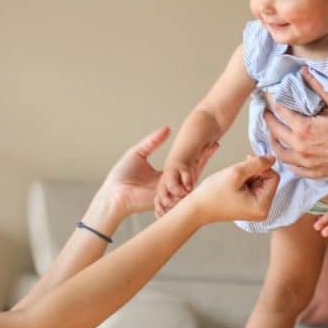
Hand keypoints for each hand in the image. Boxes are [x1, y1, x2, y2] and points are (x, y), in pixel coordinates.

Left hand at [95, 128, 217, 220]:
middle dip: (203, 156)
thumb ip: (153, 142)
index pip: (184, 163)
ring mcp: (171, 191)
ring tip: (211, 147)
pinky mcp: (168, 198)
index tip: (204, 140)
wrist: (113, 194)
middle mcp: (170, 183)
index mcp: (164, 174)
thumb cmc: (121, 175)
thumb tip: (167, 128)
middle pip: (191, 169)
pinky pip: (184, 188)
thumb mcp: (139, 153)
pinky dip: (193, 177)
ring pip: (191, 178)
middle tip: (214, 142)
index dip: (193, 153)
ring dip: (201, 163)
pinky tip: (202, 162)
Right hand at [188, 155, 279, 223]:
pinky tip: (233, 183)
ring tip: (233, 180)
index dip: (261, 167)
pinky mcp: (250, 205)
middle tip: (237, 173)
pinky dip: (245, 181)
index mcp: (262, 207)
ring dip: (248, 175)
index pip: (274, 177)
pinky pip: (254, 186)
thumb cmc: (213, 194)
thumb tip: (273, 158)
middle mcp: (262, 210)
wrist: (196, 207)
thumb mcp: (236, 173)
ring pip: (260, 181)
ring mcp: (256, 209)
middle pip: (268, 179)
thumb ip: (257, 163)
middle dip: (254, 172)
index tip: (246, 165)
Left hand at [263, 67, 327, 178]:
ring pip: (279, 152)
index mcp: (304, 129)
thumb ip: (318, 87)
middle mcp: (300, 148)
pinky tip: (285, 153)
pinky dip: (285, 159)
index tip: (268, 95)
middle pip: (275, 131)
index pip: (280, 112)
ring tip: (271, 131)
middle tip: (265, 111)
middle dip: (268, 119)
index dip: (273, 101)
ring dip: (272, 140)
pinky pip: (292, 167)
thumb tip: (304, 71)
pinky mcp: (313, 172)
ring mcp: (306, 162)